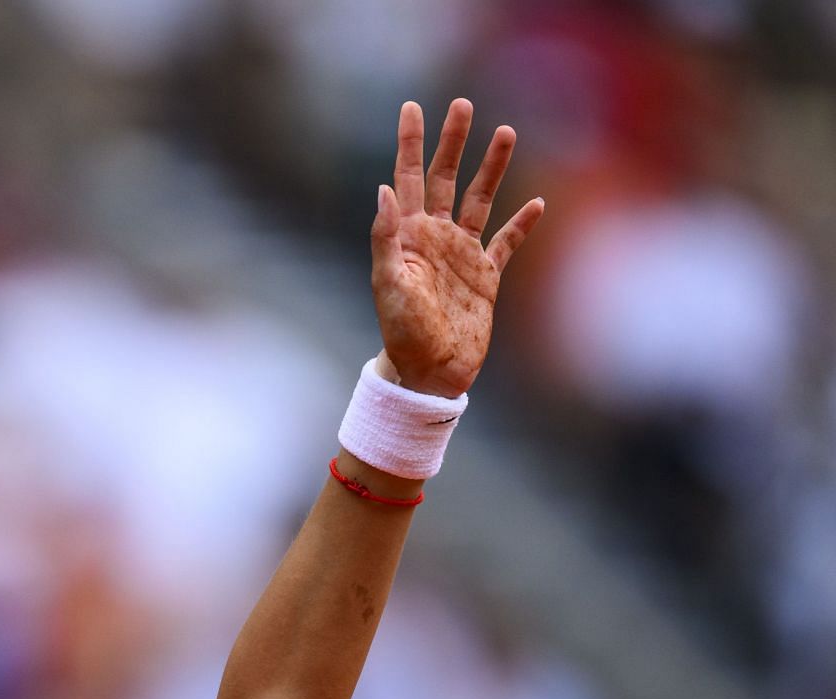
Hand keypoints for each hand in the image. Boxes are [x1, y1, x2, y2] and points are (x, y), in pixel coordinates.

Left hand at [370, 99, 542, 397]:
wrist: (429, 372)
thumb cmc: (402, 331)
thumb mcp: (388, 283)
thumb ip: (385, 237)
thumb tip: (383, 190)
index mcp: (408, 236)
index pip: (409, 178)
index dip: (410, 143)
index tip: (412, 107)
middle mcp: (435, 238)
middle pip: (446, 178)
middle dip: (453, 141)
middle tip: (462, 104)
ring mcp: (462, 255)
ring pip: (480, 199)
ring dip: (492, 167)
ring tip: (506, 131)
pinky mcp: (486, 277)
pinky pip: (507, 243)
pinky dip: (522, 223)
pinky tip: (536, 203)